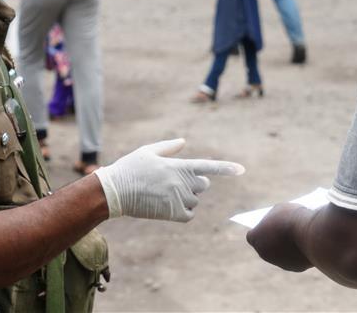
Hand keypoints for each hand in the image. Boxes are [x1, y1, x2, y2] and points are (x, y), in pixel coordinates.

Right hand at [94, 138, 243, 221]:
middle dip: (194, 183)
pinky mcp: (172, 214)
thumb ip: (169, 146)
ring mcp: (178, 199)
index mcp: (178, 166)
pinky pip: (189, 214)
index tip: (242, 170)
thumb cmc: (130, 168)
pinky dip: (182, 211)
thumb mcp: (148, 151)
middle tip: (173, 182)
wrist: (114, 192)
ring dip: (185, 197)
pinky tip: (167, 206)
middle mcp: (182, 183)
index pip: (209, 167)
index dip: (226, 168)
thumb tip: (183, 142)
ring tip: (163, 193)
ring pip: (194, 200)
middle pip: (203, 185)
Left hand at [247, 203, 312, 271]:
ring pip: (281, 255)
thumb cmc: (292, 218)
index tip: (267, 224)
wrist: (310, 234)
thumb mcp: (281, 210)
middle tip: (281, 228)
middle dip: (273, 239)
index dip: (261, 229)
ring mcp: (280, 262)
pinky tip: (305, 244)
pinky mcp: (295, 267)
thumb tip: (277, 223)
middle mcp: (264, 254)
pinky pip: (295, 259)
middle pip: (266, 246)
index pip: (253, 236)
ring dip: (286, 247)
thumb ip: (275, 218)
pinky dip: (299, 253)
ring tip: (295, 235)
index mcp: (256, 239)